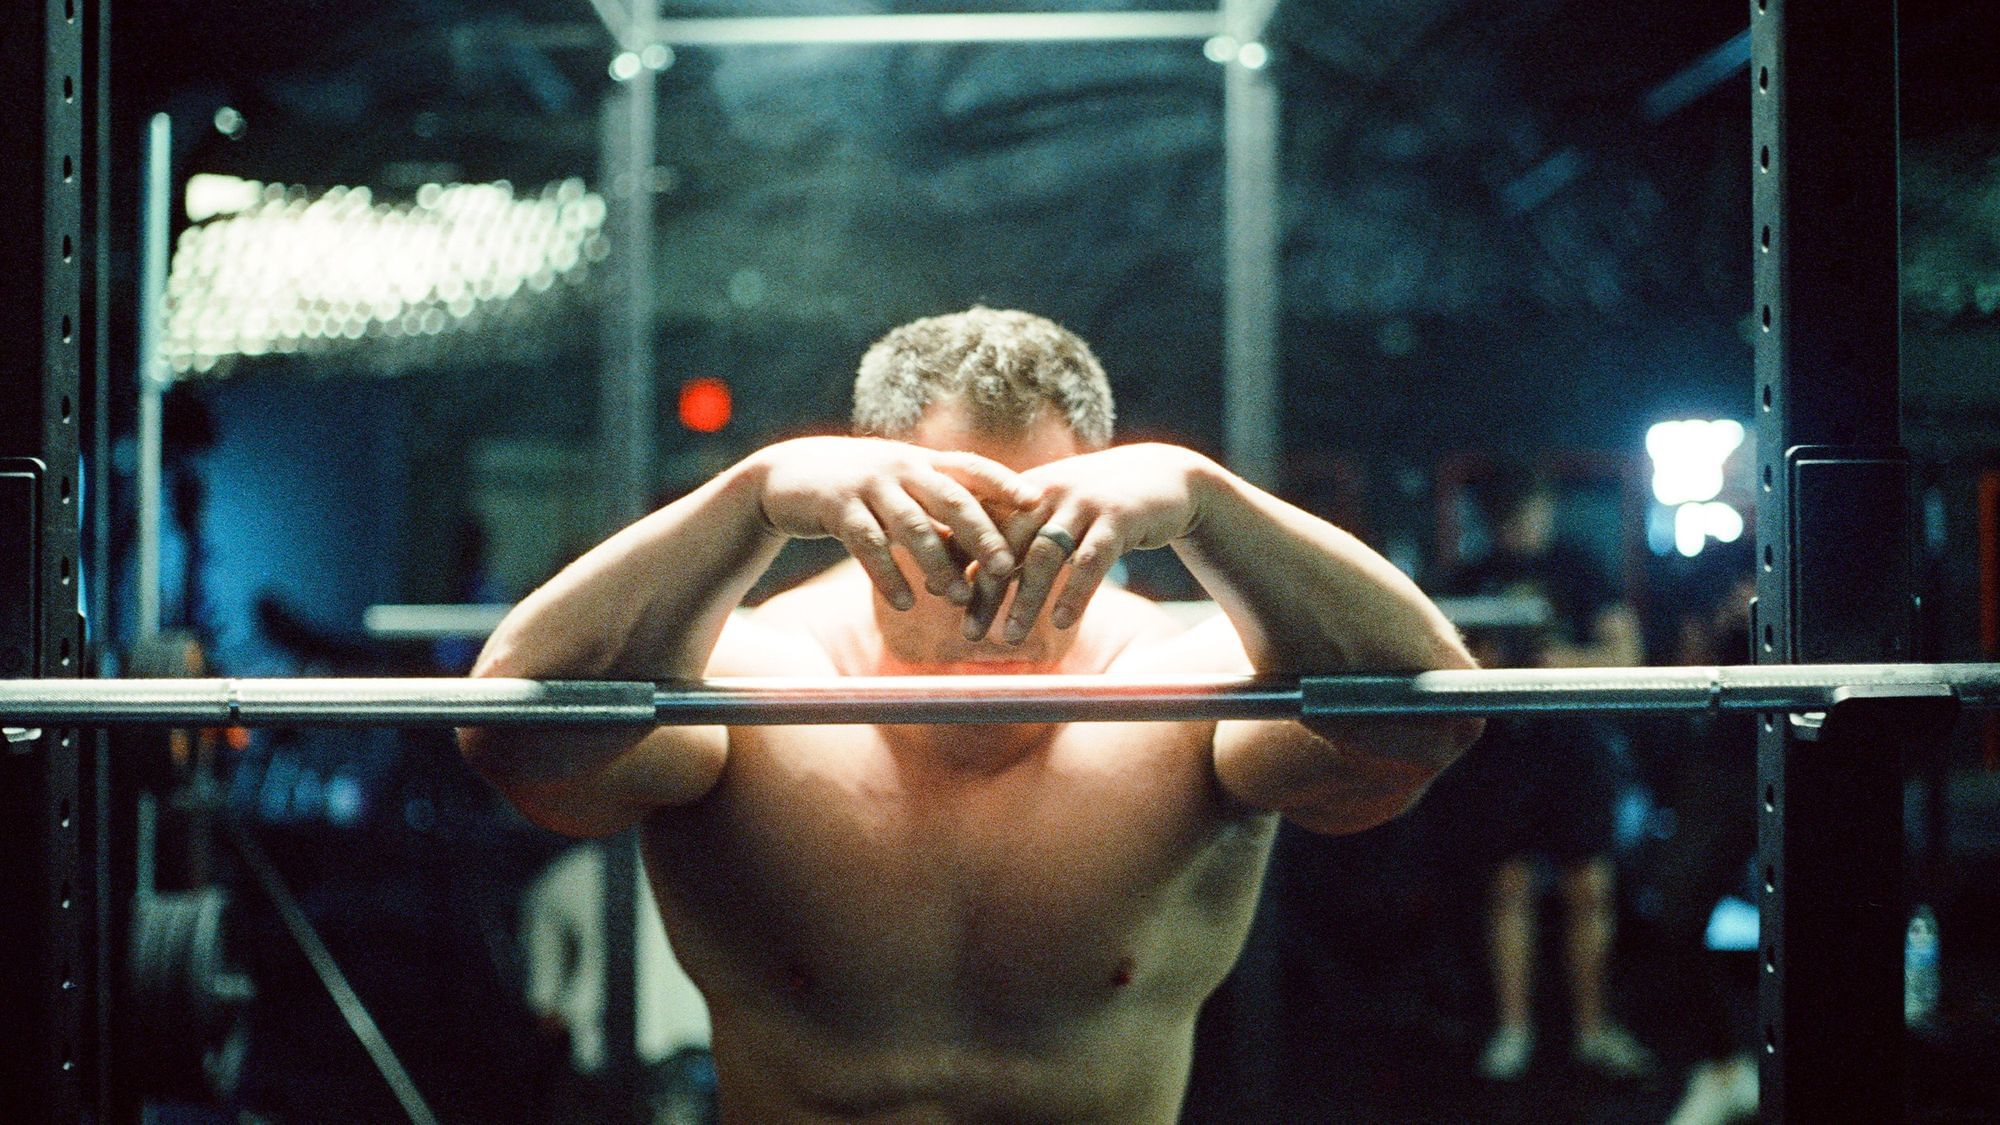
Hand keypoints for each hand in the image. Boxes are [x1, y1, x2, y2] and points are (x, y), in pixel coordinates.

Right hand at [755, 437, 1031, 610]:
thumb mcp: (899, 491)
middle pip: (951, 498)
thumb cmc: (857, 490)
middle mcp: (900, 466)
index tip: (1038, 502)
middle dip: (981, 534)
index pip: (971, 467)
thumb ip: (937, 511)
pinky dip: (890, 576)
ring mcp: (868, 484)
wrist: (785, 476)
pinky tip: (906, 604)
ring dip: (938, 564)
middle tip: (1006, 568)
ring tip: (958, 599)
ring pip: (913, 525)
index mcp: (920, 461)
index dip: (1005, 482)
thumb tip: (988, 545)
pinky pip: (869, 544)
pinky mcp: (837, 507)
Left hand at [969, 443, 1209, 642]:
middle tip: (970, 633)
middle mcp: (1048, 492)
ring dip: (1025, 599)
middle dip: (985, 590)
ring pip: (1044, 555)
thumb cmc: (1097, 503)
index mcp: (1025, 490)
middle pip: (1005, 543)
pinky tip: (1060, 623)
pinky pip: (1091, 560)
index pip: (982, 526)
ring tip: (1010, 638)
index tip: (936, 594)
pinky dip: (1074, 593)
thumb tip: (961, 574)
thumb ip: (1011, 538)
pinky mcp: (1119, 517)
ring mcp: (1084, 503)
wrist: (1165, 475)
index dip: (959, 557)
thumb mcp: (1052, 512)